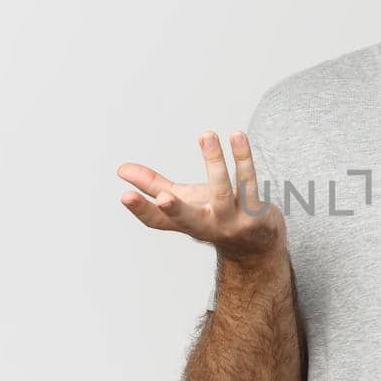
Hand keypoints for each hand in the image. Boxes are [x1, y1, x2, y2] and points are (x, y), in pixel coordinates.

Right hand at [117, 130, 283, 262]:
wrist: (259, 245)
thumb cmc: (214, 216)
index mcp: (185, 224)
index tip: (125, 195)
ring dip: (214, 162)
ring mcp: (232, 221)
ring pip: (222, 192)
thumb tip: (121, 169)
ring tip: (206, 135)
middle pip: (189, 219)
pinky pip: (249, 182)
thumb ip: (153, 186)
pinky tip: (237, 136)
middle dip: (176, 209)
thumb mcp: (184, 202)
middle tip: (163, 198)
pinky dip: (243, 158)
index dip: (141, 210)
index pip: (157, 222)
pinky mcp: (255, 212)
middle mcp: (207, 226)